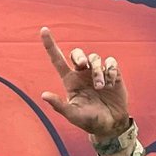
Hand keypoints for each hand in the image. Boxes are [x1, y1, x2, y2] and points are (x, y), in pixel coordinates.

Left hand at [36, 27, 133, 145]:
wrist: (111, 125)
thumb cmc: (89, 121)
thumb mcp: (73, 116)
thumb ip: (59, 106)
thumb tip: (44, 95)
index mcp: (70, 81)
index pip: (57, 60)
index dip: (50, 45)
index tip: (44, 30)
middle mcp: (82, 74)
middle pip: (77, 54)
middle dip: (80, 56)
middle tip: (84, 65)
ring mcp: (97, 73)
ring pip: (95, 58)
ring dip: (98, 71)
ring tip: (101, 87)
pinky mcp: (112, 74)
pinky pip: (110, 62)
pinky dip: (110, 70)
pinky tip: (111, 83)